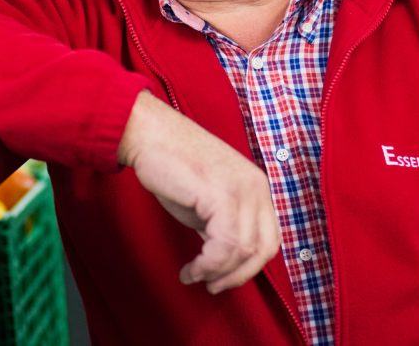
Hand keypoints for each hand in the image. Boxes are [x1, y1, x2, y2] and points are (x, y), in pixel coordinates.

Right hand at [118, 91, 279, 293]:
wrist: (149, 134)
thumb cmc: (172, 164)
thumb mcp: (208, 199)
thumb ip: (223, 225)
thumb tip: (226, 259)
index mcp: (257, 186)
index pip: (270, 239)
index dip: (249, 267)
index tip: (223, 278)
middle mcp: (257, 186)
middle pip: (265, 249)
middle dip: (237, 276)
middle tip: (212, 285)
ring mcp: (242, 189)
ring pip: (244, 251)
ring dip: (217, 273)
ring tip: (194, 275)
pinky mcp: (221, 194)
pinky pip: (225, 246)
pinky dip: (208, 265)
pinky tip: (191, 268)